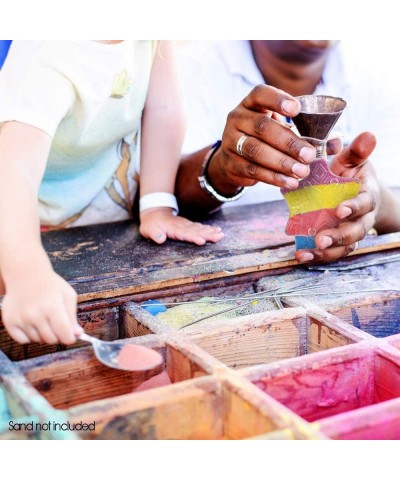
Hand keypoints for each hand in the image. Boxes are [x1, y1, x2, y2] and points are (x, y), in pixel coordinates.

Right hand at [2, 263, 82, 344]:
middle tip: (55, 323)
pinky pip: (23, 340)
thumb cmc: (50, 285)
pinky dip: (29, 336)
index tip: (70, 336)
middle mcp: (35, 314)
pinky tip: (32, 323)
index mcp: (53, 307)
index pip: (65, 335)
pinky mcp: (9, 322)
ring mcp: (21, 319)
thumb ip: (72, 316)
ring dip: (43, 334)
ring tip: (43, 318)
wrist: (26, 274)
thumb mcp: (67, 295)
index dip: (70, 338)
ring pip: (38, 340)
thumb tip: (78, 334)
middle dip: (57, 335)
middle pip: (51, 340)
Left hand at [140, 208, 223, 245]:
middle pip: (196, 231)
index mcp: (173, 228)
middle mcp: (182, 226)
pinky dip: (208, 229)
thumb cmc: (150, 224)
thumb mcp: (148, 229)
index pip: (184, 234)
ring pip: (200, 228)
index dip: (193, 237)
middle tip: (219, 237)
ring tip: (221, 234)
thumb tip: (160, 239)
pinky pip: (200, 227)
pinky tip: (217, 230)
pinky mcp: (189, 225)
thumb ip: (154, 234)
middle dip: (208, 234)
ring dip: (211, 232)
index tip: (202, 241)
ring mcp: (186, 225)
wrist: (155, 212)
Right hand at [207, 85, 320, 195]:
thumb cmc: (265, 139)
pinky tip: (290, 182)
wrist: (234, 160)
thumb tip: (336, 143)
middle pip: (262, 127)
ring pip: (256, 151)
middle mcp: (237, 119)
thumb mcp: (282, 129)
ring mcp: (231, 142)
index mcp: (251, 104)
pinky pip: (253, 170)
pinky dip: (273, 177)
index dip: (277, 100)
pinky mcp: (230, 163)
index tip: (296, 110)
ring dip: (281, 162)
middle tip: (309, 155)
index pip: (260, 94)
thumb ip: (308, 133)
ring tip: (302, 171)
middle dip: (288, 142)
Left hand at [296, 132, 378, 262]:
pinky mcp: (337, 241)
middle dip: (339, 236)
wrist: (356, 193)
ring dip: (326, 252)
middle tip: (321, 239)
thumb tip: (367, 135)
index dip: (354, 208)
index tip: (339, 210)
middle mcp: (361, 217)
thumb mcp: (353, 160)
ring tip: (307, 253)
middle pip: (356, 231)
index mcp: (367, 195)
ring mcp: (349, 231)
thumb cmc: (351, 173)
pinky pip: (330, 253)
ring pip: (344, 247)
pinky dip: (317, 256)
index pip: (364, 204)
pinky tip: (301, 256)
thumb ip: (357, 151)